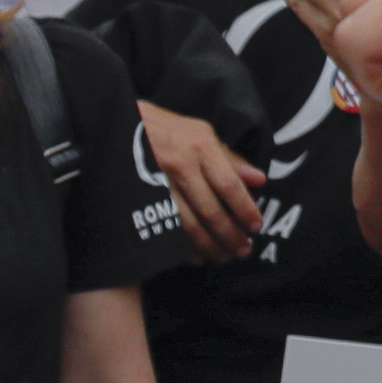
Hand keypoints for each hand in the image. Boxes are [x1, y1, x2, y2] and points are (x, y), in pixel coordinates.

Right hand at [138, 100, 267, 262]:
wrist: (122, 125)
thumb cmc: (168, 129)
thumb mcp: (201, 133)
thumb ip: (231, 159)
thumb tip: (260, 180)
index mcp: (200, 146)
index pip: (228, 185)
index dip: (245, 209)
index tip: (257, 226)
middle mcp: (180, 166)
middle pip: (210, 210)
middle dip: (230, 235)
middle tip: (244, 249)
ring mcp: (158, 184)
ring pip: (188, 225)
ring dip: (210, 246)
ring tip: (225, 256)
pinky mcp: (142, 199)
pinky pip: (167, 229)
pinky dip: (184, 247)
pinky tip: (197, 256)